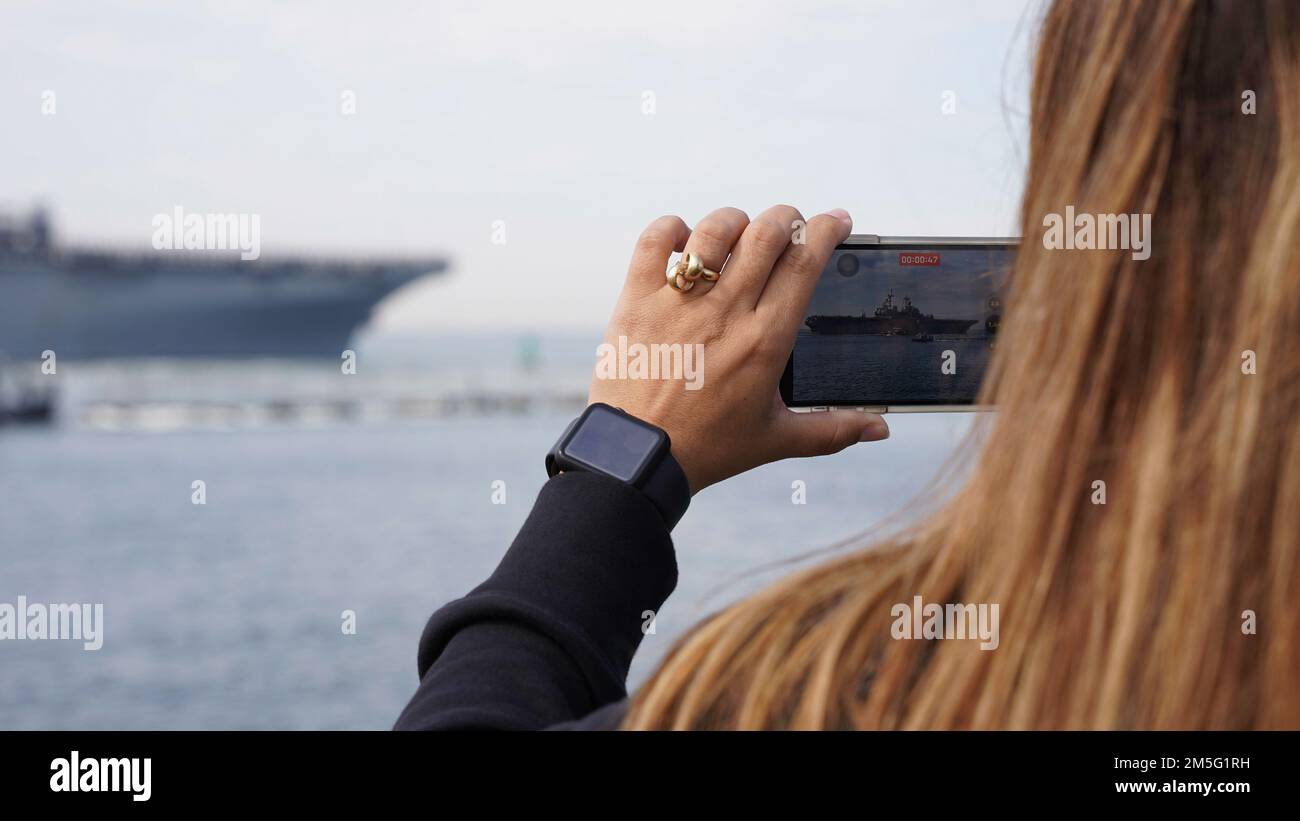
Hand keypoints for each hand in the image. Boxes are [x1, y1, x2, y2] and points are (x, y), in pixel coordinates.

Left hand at [588, 205, 889, 493]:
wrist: (639, 458)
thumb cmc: (707, 448)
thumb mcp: (776, 440)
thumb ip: (832, 430)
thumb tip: (879, 429)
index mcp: (765, 340)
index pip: (805, 263)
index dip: (826, 231)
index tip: (837, 221)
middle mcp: (725, 312)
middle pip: (767, 234)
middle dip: (788, 218)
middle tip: (792, 225)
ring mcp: (679, 303)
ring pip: (714, 231)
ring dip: (734, 221)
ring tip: (740, 232)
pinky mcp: (638, 301)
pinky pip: (655, 242)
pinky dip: (672, 229)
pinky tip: (684, 240)